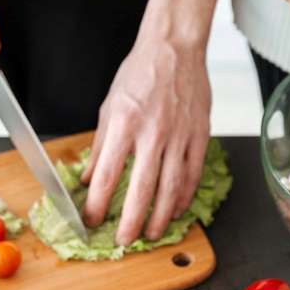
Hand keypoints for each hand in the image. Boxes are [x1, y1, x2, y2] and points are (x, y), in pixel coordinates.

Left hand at [81, 36, 211, 245]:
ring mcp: (180, 135)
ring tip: (151, 234)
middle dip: (131, 220)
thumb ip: (101, 146)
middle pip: (142, 189)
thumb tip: (89, 178)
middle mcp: (153, 132)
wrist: (174, 48)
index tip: (91, 220)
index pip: (108, 174)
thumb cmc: (140, 74)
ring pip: (171, 187)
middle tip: (123, 240)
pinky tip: (177, 209)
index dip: (97, 203)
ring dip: (160, 216)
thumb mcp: (109, 107)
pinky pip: (193, 174)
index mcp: (125, 124)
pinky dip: (185, 196)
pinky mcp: (200, 135)